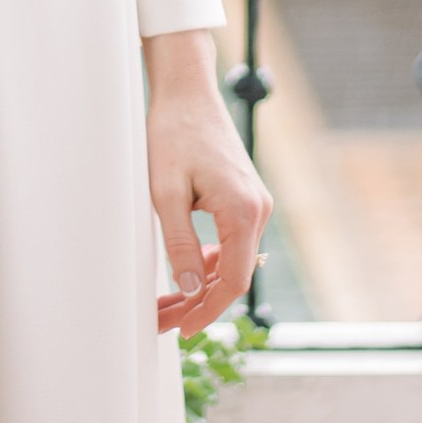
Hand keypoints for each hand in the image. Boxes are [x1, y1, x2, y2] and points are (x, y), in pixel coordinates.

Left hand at [144, 29, 271, 340]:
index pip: (233, 281)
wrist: (187, 92)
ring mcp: (255, 204)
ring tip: (166, 305)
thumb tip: (189, 291)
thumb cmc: (173, 134)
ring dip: (202, 285)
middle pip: (233, 275)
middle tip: (164, 322)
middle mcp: (258, 210)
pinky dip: (209, 262)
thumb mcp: (165, 193)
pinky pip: (231, 242)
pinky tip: (184, 275)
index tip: (182, 330)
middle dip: (199, 303)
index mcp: (242, 210)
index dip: (208, 311)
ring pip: (232, 261)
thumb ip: (179, 244)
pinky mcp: (245, 199)